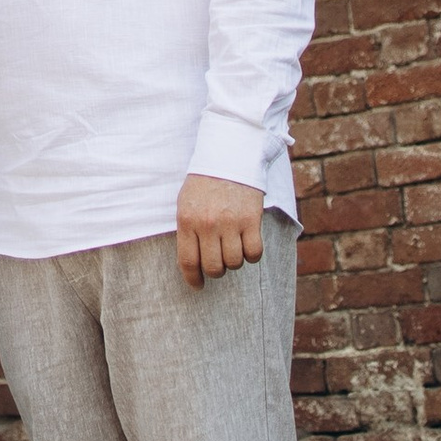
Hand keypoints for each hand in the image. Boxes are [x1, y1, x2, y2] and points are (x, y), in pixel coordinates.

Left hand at [176, 174, 266, 288]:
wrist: (229, 156)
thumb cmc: (204, 183)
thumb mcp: (185, 204)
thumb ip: (187, 231)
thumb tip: (192, 263)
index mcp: (187, 220)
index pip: (188, 261)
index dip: (193, 279)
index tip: (197, 285)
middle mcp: (208, 224)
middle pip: (213, 268)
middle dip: (216, 270)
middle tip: (218, 262)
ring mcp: (231, 222)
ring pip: (234, 263)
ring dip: (234, 261)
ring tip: (233, 248)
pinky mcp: (251, 220)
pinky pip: (254, 253)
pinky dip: (252, 255)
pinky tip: (248, 244)